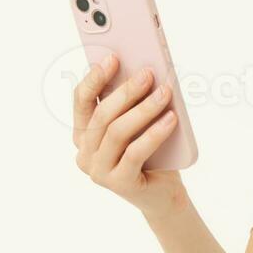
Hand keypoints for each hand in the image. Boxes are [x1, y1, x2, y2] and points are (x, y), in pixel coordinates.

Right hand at [72, 53, 187, 214]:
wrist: (163, 194)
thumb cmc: (151, 154)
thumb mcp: (139, 125)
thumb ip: (132, 104)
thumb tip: (143, 71)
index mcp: (83, 135)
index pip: (81, 101)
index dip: (95, 78)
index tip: (113, 57)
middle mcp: (85, 153)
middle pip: (102, 115)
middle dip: (126, 91)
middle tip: (148, 73)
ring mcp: (98, 171)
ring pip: (117, 132)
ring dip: (143, 109)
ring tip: (165, 93)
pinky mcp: (118, 184)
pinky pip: (135, 153)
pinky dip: (154, 133)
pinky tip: (171, 118)